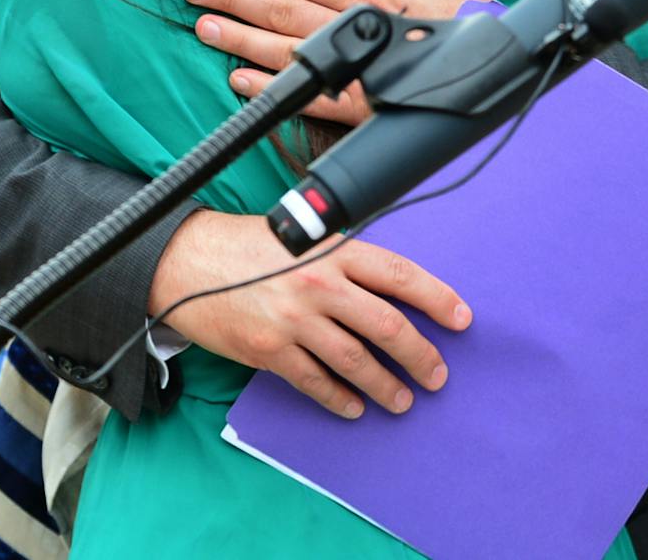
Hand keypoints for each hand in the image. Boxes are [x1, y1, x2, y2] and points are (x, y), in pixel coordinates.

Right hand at [149, 209, 470, 418]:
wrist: (186, 263)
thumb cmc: (245, 248)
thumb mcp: (301, 239)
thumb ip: (340, 260)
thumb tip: (384, 289)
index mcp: (332, 251)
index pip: (398, 274)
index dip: (436, 298)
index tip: (461, 319)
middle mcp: (318, 284)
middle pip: (386, 325)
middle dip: (420, 355)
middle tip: (437, 375)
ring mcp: (293, 320)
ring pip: (356, 360)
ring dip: (386, 386)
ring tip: (402, 401)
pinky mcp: (269, 350)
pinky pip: (315, 382)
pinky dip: (339, 399)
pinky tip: (353, 408)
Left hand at [189, 0, 487, 113]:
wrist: (502, 73)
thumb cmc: (475, 16)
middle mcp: (358, 34)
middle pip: (281, 11)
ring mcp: (356, 76)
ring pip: (284, 53)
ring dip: (239, 40)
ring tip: (204, 28)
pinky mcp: (359, 111)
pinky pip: (304, 100)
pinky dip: (267, 89)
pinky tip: (237, 78)